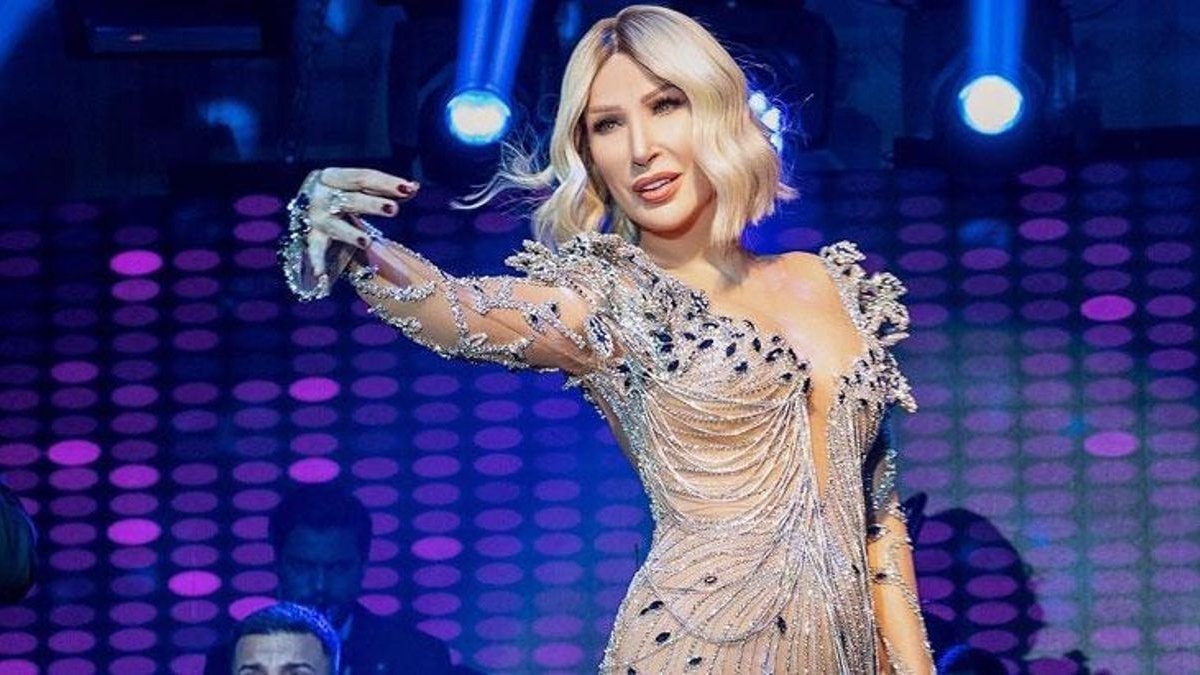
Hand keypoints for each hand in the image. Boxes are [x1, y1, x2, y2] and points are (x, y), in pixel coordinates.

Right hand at [291, 167, 419, 276]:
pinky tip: (322, 275)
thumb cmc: (342, 195)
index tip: (409, 188)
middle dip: (371, 205)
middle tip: (393, 209)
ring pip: (335, 225)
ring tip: (366, 242)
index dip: (386, 182)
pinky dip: (317, 261)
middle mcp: (322, 194)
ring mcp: (315, 217)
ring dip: (350, 234)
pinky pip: (315, 250)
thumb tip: (414, 187)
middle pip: (350, 199)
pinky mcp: (311, 237)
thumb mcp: (359, 189)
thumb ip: (385, 189)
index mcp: (335, 177)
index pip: (363, 178)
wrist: (305, 207)